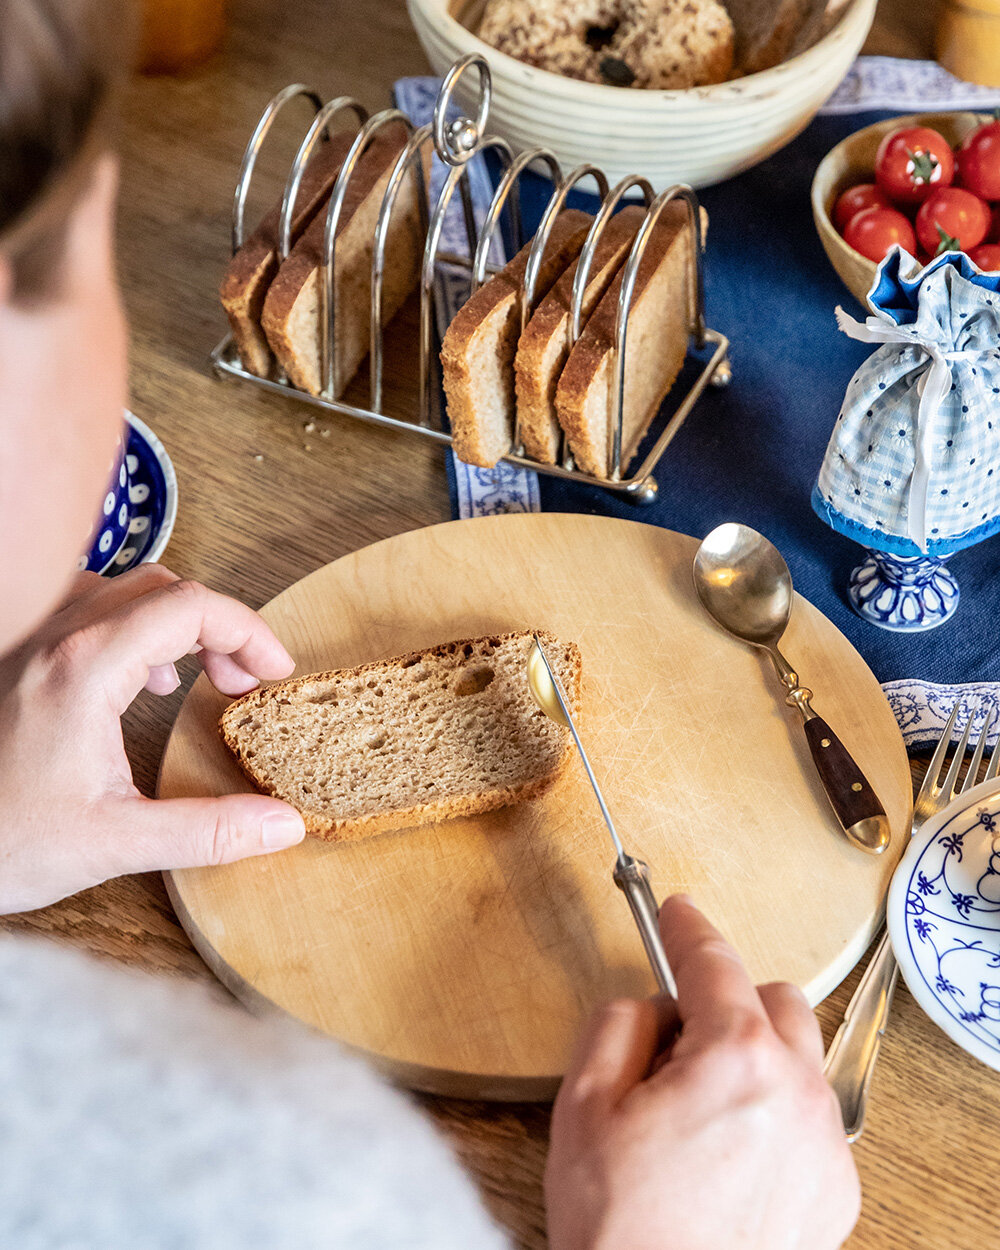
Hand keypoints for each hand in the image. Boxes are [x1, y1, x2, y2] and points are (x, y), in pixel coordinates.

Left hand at [0, 564, 305, 913]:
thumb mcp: (113, 842)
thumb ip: (207, 831)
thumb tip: (282, 825)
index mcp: (85, 669)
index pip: (192, 607)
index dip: (249, 632)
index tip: (273, 673)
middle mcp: (54, 638)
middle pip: (164, 587)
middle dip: (220, 627)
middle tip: (244, 680)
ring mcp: (30, 642)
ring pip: (124, 589)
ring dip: (176, 621)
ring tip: (200, 674)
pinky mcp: (16, 658)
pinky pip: (87, 607)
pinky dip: (133, 627)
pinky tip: (139, 679)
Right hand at [545, 894, 858, 1249]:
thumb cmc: (622, 1229)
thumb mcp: (583, 1104)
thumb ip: (618, 1023)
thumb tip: (652, 1007)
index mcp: (736, 1060)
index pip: (714, 962)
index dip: (687, 928)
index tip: (676, 913)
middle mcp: (797, 1094)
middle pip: (776, 1000)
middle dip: (729, 1001)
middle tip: (678, 1038)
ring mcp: (824, 1145)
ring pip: (797, 1058)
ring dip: (754, 1056)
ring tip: (699, 1108)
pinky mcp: (834, 1190)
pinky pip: (809, 1117)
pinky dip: (774, 1111)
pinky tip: (727, 1151)